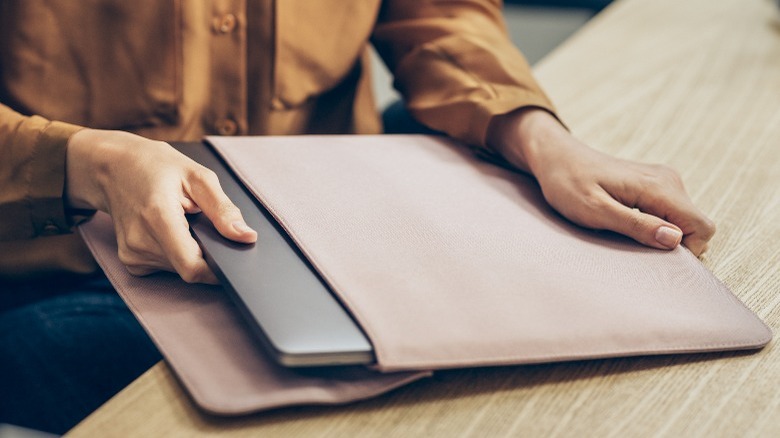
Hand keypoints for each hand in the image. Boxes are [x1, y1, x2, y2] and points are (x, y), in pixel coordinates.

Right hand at [65, 129, 256, 282]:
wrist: (113, 167)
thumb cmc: (156, 167)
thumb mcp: (198, 177)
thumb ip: (224, 210)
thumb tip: (247, 237)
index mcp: (158, 217)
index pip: (192, 266)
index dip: (217, 270)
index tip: (232, 260)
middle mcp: (140, 241)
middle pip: (190, 267)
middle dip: (205, 251)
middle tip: (202, 223)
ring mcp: (132, 254)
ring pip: (180, 269)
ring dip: (190, 250)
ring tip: (183, 222)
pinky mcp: (131, 261)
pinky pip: (167, 266)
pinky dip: (176, 253)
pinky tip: (170, 230)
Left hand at [487, 109, 715, 255]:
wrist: (556, 157)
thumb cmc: (568, 183)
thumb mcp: (595, 211)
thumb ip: (635, 225)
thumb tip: (675, 239)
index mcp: (658, 187)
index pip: (702, 227)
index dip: (685, 250)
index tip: (651, 255)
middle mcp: (668, 180)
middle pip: (696, 226)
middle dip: (672, 245)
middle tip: (632, 246)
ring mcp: (663, 180)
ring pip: (683, 221)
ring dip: (661, 235)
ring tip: (624, 232)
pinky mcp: (654, 185)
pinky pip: (670, 213)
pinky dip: (655, 226)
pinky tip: (625, 223)